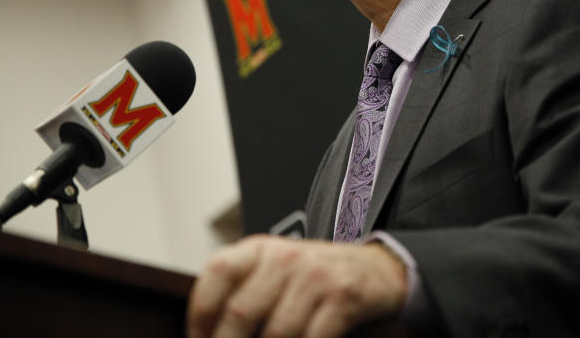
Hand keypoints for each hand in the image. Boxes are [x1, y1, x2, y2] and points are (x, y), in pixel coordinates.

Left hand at [187, 235, 407, 337]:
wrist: (379, 269)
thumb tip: (210, 336)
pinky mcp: (344, 297)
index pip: (217, 274)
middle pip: (241, 314)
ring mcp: (316, 276)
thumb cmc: (318, 279)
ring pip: (276, 334)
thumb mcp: (276, 273)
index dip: (200, 316)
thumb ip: (244, 295)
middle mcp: (286, 257)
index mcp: (262, 249)